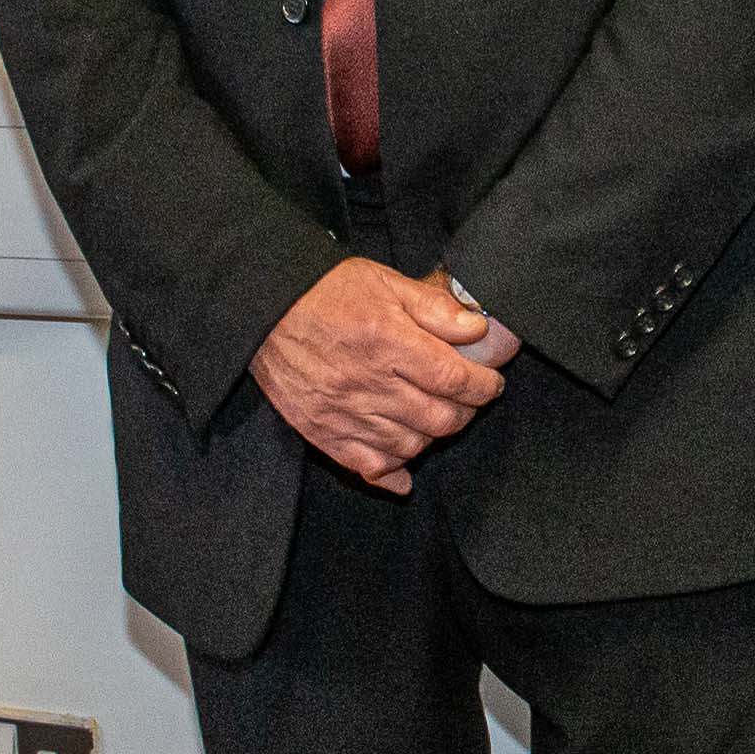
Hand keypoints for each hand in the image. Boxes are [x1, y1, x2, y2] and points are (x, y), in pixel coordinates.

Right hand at [247, 258, 521, 492]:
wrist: (264, 309)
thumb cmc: (327, 291)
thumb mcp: (386, 282)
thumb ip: (434, 307)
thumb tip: (477, 329)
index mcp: (386, 341)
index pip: (452, 378)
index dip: (482, 386)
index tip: (490, 383)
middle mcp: (366, 382)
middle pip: (438, 417)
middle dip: (466, 412)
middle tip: (468, 400)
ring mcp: (343, 412)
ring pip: (409, 444)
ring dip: (433, 436)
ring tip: (436, 418)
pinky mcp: (322, 431)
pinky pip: (367, 465)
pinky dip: (393, 471)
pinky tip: (406, 465)